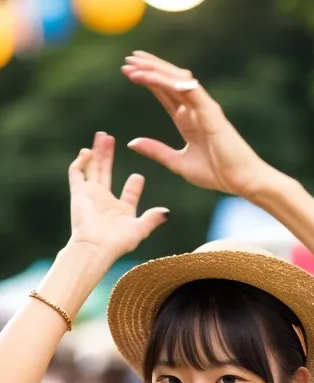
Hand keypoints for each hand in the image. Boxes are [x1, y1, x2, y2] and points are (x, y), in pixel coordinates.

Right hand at [68, 131, 168, 261]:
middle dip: (108, 155)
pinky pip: (76, 173)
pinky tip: (86, 152)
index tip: (138, 177)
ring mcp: (91, 195)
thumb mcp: (139, 230)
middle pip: (106, 172)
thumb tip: (167, 213)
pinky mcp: (78, 194)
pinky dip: (80, 162)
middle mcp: (105, 200)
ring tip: (101, 135)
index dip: (135, 184)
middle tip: (109, 137)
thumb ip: (152, 219)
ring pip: (93, 168)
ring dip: (96, 152)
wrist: (95, 246)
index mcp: (122, 210)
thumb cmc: (117, 242)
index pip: (129, 193)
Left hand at [122, 52, 271, 198]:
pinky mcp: (210, 110)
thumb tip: (132, 142)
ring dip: (154, 70)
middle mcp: (195, 109)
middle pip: (168, 81)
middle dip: (148, 68)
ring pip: (175, 80)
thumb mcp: (178, 162)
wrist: (240, 181)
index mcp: (188, 120)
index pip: (164, 93)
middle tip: (127, 59)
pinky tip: (149, 76)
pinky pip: (186, 90)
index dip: (147, 81)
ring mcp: (203, 107)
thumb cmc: (217, 173)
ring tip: (134, 63)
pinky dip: (167, 82)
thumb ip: (156, 150)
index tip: (128, 72)